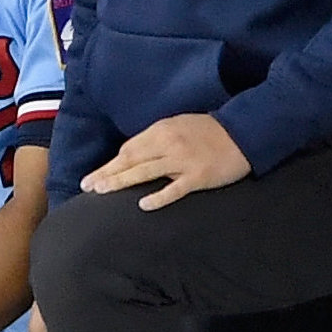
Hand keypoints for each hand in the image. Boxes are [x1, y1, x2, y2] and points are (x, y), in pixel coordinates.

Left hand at [87, 109, 249, 212]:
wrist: (243, 133)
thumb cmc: (209, 130)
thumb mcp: (177, 125)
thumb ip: (156, 138)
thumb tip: (134, 153)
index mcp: (160, 131)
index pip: (128, 149)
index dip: (110, 163)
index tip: (94, 174)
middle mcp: (166, 144)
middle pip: (130, 160)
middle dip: (107, 173)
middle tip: (87, 186)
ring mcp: (182, 161)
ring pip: (145, 172)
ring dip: (121, 182)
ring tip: (102, 191)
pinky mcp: (198, 177)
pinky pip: (174, 189)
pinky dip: (158, 197)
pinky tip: (142, 205)